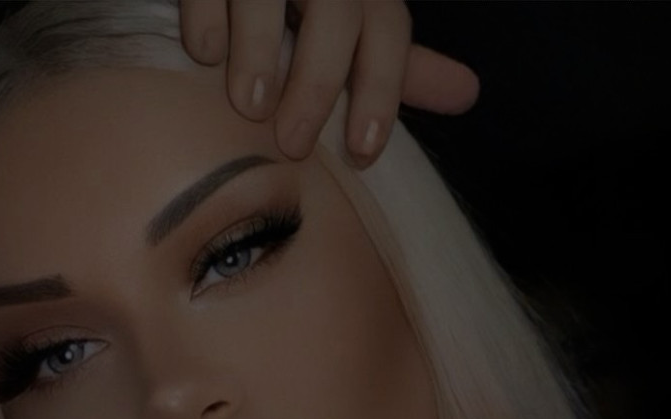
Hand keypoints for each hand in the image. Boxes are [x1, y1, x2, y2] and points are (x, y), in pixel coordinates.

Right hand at [179, 0, 479, 165]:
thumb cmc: (301, 11)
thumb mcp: (354, 28)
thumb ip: (398, 65)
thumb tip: (468, 94)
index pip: (387, 28)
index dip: (383, 90)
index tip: (363, 152)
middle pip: (336, 11)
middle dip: (318, 81)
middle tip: (293, 144)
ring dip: (259, 49)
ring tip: (248, 106)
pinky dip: (207, 18)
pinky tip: (203, 57)